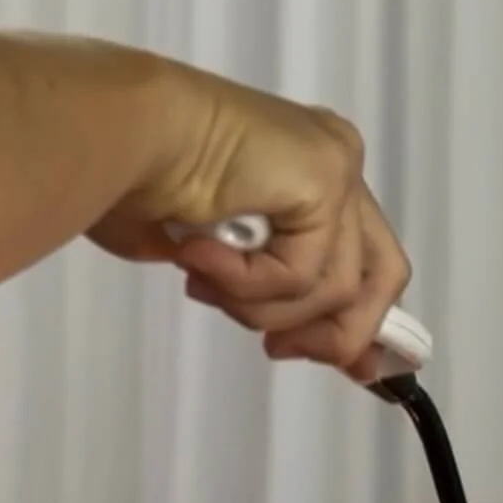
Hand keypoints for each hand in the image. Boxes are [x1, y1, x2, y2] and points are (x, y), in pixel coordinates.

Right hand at [89, 67, 409, 378]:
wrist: (119, 135)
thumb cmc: (138, 183)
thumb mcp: (220, 261)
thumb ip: (271, 293)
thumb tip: (307, 347)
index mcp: (311, 175)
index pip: (368, 262)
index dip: (359, 325)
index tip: (340, 367)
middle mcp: (334, 164)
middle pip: (383, 277)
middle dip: (335, 333)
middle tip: (276, 348)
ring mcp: (336, 168)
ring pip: (334, 288)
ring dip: (259, 305)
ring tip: (203, 282)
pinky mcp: (327, 177)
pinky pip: (305, 274)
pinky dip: (248, 282)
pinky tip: (199, 256)